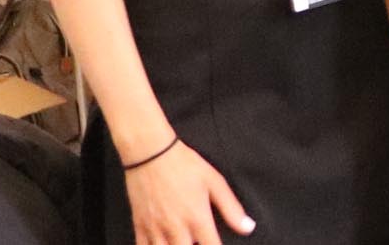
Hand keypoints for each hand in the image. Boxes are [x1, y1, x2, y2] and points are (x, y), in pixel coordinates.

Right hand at [124, 141, 254, 244]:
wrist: (151, 153)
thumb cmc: (185, 165)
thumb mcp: (215, 183)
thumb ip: (232, 209)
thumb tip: (248, 228)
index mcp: (198, 218)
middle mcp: (176, 227)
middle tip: (199, 241)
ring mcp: (155, 228)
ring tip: (182, 242)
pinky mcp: (139, 225)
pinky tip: (163, 244)